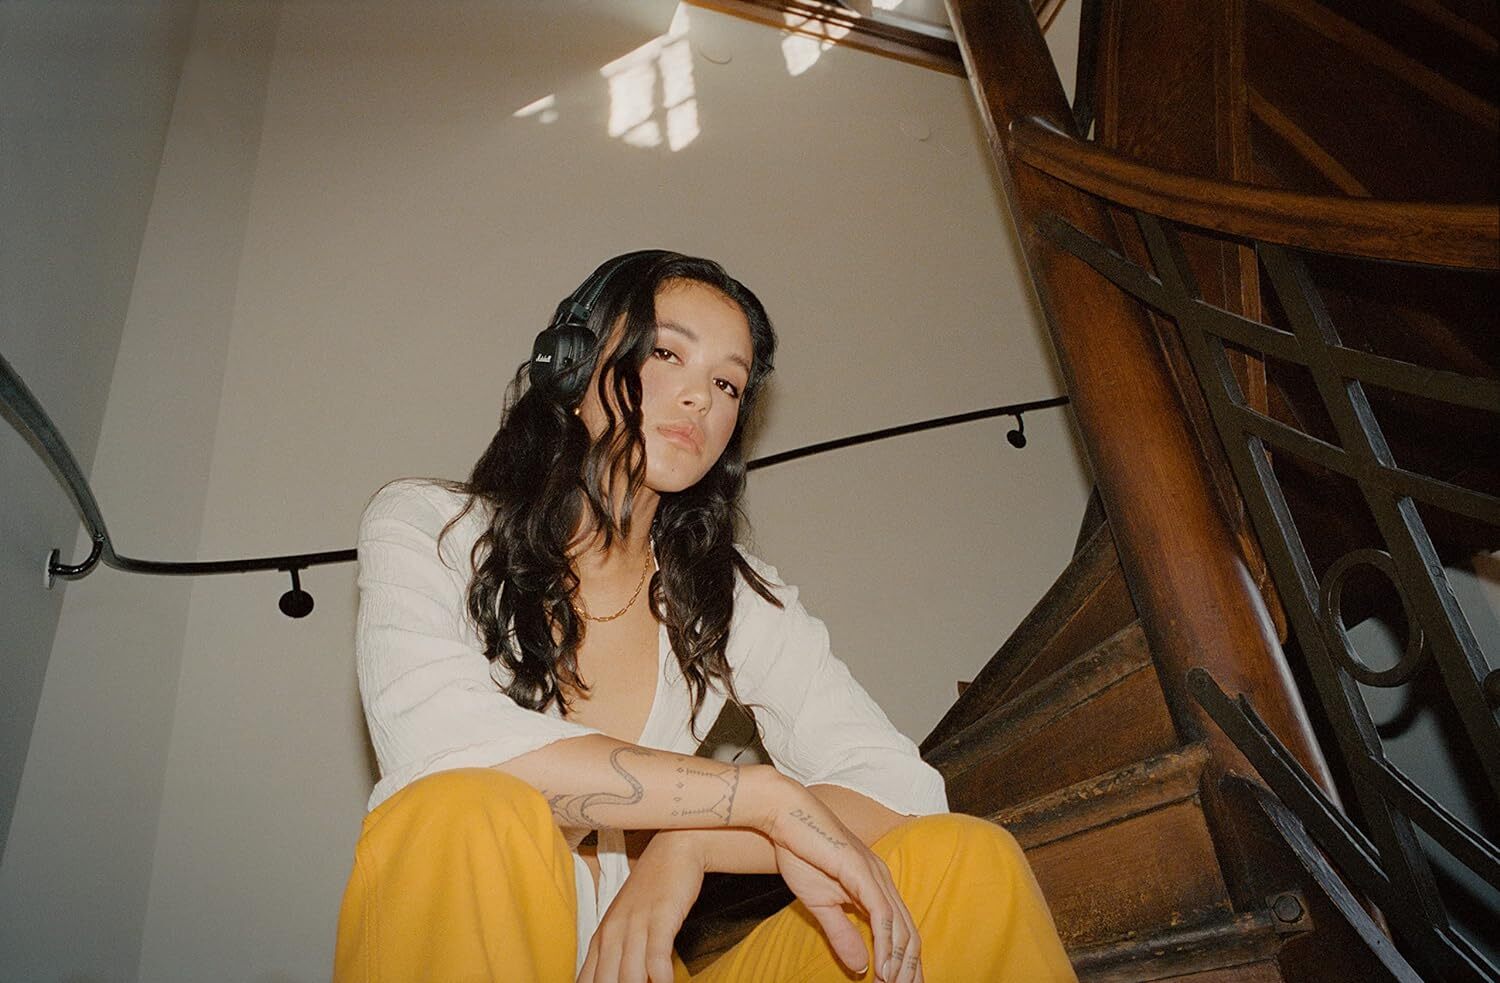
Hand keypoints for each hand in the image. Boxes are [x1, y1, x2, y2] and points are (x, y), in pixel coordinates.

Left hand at [576, 832, 704, 982]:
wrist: (672, 851)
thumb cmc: (650, 892)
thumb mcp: (625, 924)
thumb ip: (614, 956)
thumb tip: (609, 979)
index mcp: (600, 939)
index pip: (587, 982)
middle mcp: (613, 934)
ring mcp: (636, 926)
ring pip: (629, 976)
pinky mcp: (660, 918)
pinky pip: (657, 957)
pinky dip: (661, 977)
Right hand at [756, 779, 922, 982]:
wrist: (786, 817)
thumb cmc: (802, 854)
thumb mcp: (821, 905)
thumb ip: (842, 934)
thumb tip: (861, 967)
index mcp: (877, 886)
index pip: (902, 931)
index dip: (907, 963)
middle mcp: (883, 880)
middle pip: (909, 933)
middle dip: (911, 970)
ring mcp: (876, 875)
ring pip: (900, 927)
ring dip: (900, 964)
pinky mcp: (863, 872)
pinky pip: (882, 914)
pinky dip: (885, 945)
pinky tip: (883, 969)